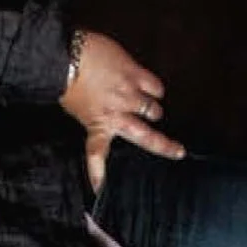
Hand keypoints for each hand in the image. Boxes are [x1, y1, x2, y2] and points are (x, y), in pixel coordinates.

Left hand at [62, 28, 185, 191]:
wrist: (68, 55)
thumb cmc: (68, 78)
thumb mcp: (78, 107)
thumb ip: (95, 115)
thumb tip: (105, 113)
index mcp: (97, 126)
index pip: (97, 157)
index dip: (98, 175)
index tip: (99, 191)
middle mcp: (117, 115)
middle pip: (146, 137)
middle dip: (165, 146)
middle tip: (178, 152)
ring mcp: (129, 95)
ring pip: (154, 110)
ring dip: (153, 109)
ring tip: (149, 107)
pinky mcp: (135, 75)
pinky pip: (156, 86)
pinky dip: (155, 89)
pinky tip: (152, 88)